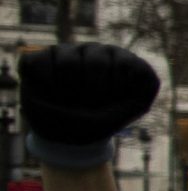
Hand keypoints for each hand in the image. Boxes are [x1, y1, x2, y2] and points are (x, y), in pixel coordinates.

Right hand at [18, 43, 159, 157]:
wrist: (66, 138)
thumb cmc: (101, 121)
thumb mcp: (132, 109)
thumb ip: (145, 87)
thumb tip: (142, 68)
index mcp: (121, 59)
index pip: (125, 64)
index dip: (117, 90)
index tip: (114, 103)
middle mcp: (96, 52)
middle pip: (96, 64)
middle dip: (93, 94)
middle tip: (89, 106)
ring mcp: (67, 52)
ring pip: (67, 63)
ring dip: (68, 92)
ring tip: (69, 101)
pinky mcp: (40, 57)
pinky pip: (39, 64)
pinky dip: (45, 86)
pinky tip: (50, 93)